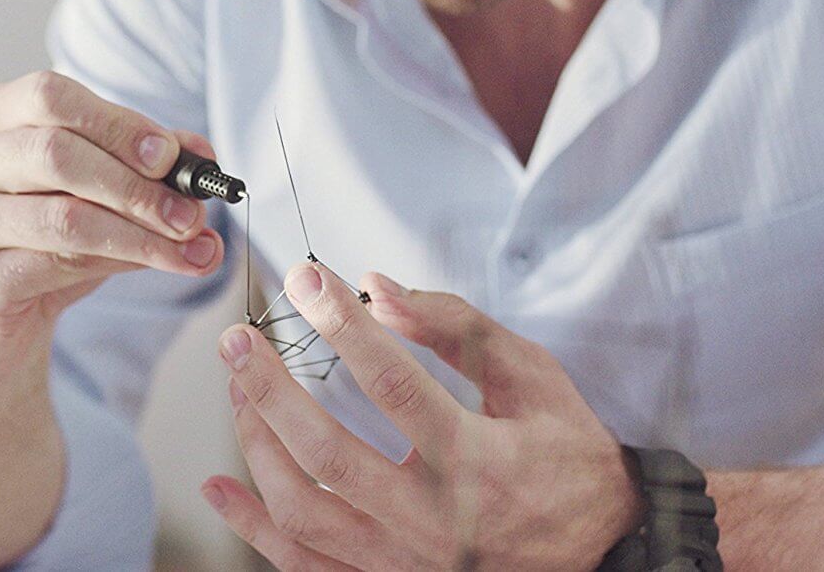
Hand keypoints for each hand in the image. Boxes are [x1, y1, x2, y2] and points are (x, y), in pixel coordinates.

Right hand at [0, 70, 222, 364]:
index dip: (118, 124)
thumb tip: (201, 154)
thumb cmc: (36, 242)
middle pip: (55, 153)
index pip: (50, 97)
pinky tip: (159, 264)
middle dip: (136, 184)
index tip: (172, 155)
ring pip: (64, 216)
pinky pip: (57, 263)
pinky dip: (121, 261)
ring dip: (141, 232)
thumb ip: (141, 165)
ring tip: (191, 245)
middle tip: (190, 211)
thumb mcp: (91, 192)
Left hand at [202, 266, 642, 570]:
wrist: (603, 546)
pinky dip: (253, 527)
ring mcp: (406, 563)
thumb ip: (454, 328)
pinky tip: (219, 487)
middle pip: (327, 453)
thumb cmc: (564, 451)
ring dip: (258, 446)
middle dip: (271, 389)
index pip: (391, 382)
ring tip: (239, 391)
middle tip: (238, 340)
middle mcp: (434, 520)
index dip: (340, 325)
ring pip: (304, 512)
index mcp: (477, 462)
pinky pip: (303, 564)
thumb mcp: (529, 375)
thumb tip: (376, 287)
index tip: (305, 280)